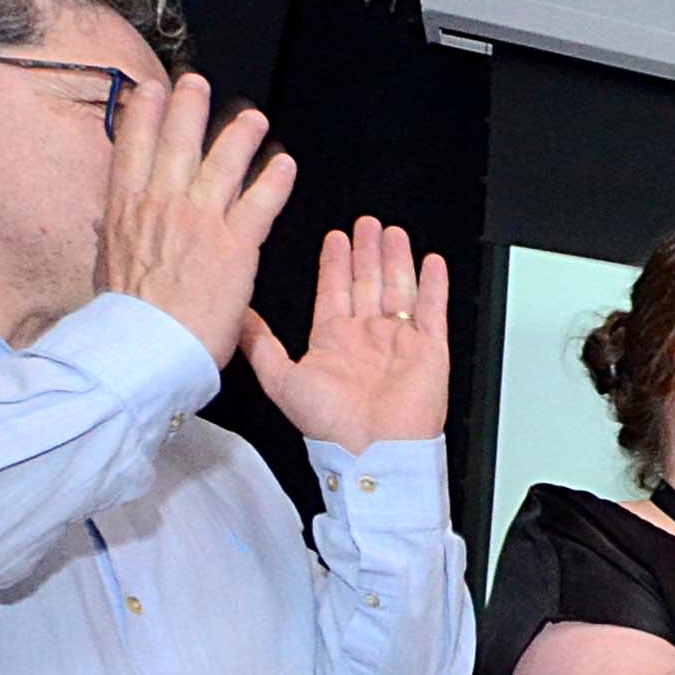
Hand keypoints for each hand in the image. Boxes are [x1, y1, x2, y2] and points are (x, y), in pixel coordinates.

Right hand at [97, 71, 291, 365]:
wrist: (146, 347)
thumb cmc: (127, 318)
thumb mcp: (105, 267)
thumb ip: (113, 237)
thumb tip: (104, 222)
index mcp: (125, 210)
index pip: (133, 148)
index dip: (144, 114)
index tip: (150, 90)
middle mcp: (162, 205)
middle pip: (178, 142)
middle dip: (189, 107)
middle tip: (197, 83)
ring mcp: (200, 222)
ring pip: (223, 164)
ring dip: (241, 135)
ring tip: (253, 118)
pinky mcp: (235, 246)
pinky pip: (261, 204)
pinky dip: (275, 181)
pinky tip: (285, 164)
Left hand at [240, 218, 447, 455]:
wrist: (372, 450)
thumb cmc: (330, 425)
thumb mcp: (281, 379)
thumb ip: (261, 343)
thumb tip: (240, 316)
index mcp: (334, 341)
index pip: (335, 289)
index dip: (335, 262)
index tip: (335, 237)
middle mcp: (367, 337)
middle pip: (368, 282)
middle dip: (366, 251)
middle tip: (366, 223)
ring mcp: (399, 341)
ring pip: (398, 288)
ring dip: (396, 259)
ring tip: (392, 232)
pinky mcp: (429, 349)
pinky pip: (433, 310)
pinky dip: (434, 285)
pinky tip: (432, 262)